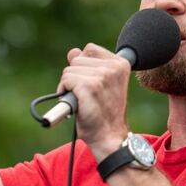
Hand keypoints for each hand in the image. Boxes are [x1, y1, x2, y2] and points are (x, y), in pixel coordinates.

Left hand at [57, 43, 130, 159]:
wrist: (108, 137)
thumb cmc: (105, 113)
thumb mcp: (101, 83)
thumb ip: (89, 65)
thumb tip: (73, 52)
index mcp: (121, 64)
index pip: (89, 49)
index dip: (84, 66)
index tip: (92, 84)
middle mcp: (113, 68)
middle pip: (77, 58)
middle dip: (75, 76)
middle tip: (87, 95)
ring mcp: (101, 76)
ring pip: (69, 70)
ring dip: (69, 85)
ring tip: (82, 100)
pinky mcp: (89, 86)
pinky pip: (65, 80)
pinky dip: (63, 92)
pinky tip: (75, 103)